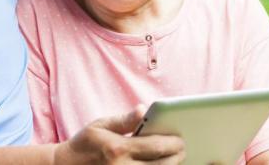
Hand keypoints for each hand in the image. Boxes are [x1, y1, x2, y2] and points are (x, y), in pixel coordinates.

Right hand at [54, 105, 184, 164]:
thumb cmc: (86, 143)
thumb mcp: (101, 125)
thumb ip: (124, 120)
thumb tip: (143, 109)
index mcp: (118, 149)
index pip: (154, 147)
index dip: (172, 143)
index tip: (181, 139)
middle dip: (176, 157)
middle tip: (183, 148)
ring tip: (174, 158)